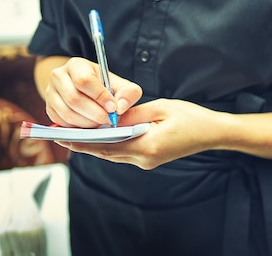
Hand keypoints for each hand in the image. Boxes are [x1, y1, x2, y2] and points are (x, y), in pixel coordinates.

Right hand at [44, 57, 142, 127]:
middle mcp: (58, 76)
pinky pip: (62, 122)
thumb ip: (128, 93)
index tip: (113, 108)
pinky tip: (90, 124)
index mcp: (76, 65)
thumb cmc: (105, 86)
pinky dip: (78, 127)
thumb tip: (120, 107)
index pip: (84, 80)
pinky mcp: (49, 109)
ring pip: (67, 113)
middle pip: (74, 99)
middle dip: (95, 113)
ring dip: (87, 122)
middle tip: (109, 120)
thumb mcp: (121, 85)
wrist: (87, 89)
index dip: (100, 96)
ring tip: (101, 123)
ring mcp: (50, 93)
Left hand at [55, 99, 225, 169]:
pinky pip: (123, 153)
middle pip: (106, 152)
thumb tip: (107, 116)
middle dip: (82, 143)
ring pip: (113, 154)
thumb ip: (131, 114)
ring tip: (72, 134)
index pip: (106, 144)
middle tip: (58, 134)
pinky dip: (109, 145)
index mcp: (147, 146)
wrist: (212, 132)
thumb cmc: (190, 117)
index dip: (82, 140)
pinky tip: (99, 136)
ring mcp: (147, 162)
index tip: (61, 134)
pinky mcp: (150, 159)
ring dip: (94, 144)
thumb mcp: (159, 108)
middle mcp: (144, 159)